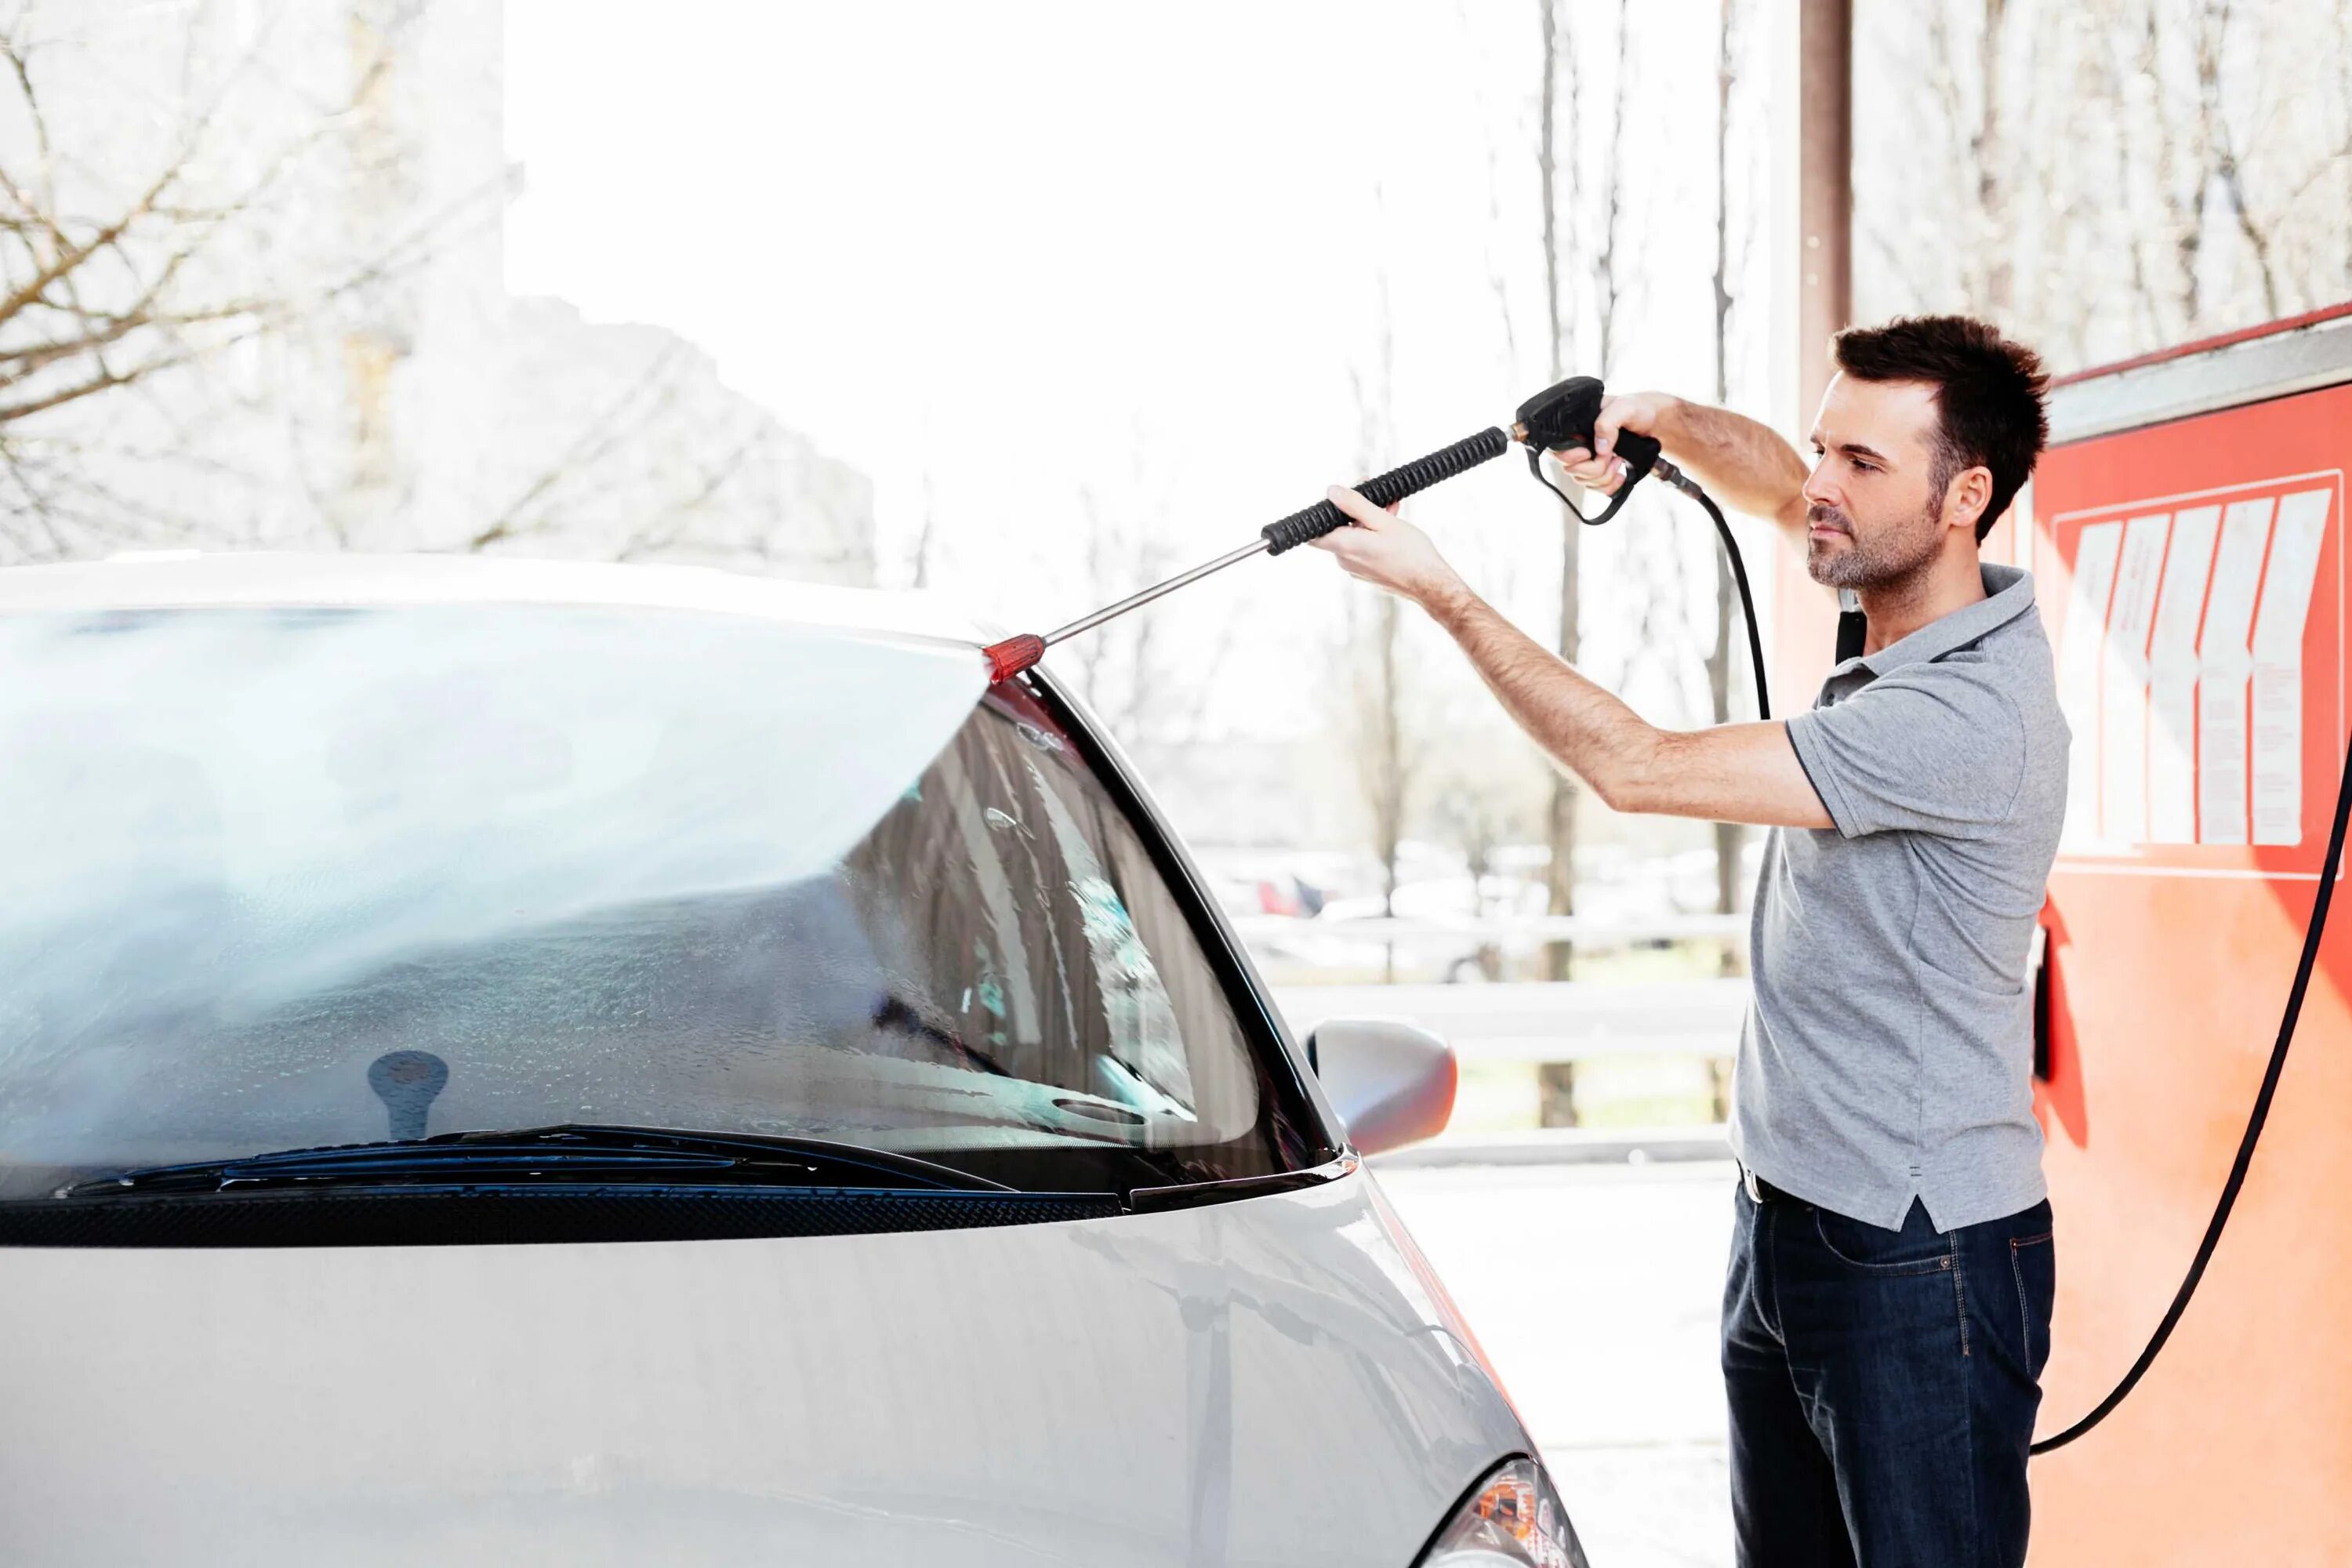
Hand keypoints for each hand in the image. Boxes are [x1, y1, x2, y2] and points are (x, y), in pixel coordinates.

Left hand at [1310, 485, 1467, 609]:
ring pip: (1354, 537)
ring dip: (1369, 520)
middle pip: (1338, 530)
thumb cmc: (1411, 554)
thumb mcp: (1383, 521)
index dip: (1322, 514)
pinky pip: (1364, 548)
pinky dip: (1373, 534)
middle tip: (1375, 496)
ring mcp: (1356, 569)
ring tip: (1390, 508)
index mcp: (1345, 547)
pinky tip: (1392, 524)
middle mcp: (1346, 561)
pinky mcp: (1368, 572)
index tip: (1339, 501)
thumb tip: (1332, 492)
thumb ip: (1355, 505)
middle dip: (1355, 510)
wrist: (1431, 584)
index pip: (1314, 533)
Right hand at [1548, 390, 1680, 496]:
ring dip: (1604, 476)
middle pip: (1571, 469)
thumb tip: (1599, 448)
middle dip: (1594, 467)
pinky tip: (1619, 475)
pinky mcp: (1597, 471)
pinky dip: (1608, 486)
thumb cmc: (1637, 410)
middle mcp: (1578, 443)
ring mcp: (1586, 459)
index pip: (1557, 448)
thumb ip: (1608, 423)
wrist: (1652, 422)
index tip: (1589, 453)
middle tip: (1611, 455)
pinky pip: (1594, 488)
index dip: (1570, 456)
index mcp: (1577, 426)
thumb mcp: (1624, 407)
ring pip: (1583, 480)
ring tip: (1618, 460)